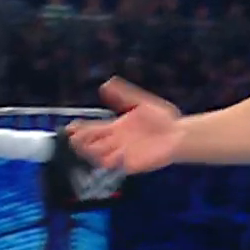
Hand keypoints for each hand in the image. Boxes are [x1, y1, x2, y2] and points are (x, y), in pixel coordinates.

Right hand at [66, 77, 183, 174]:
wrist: (179, 133)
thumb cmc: (161, 118)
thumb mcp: (141, 102)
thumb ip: (124, 94)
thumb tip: (106, 84)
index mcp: (115, 127)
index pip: (91, 129)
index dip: (79, 129)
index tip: (70, 126)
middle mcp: (115, 141)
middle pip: (90, 144)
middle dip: (81, 142)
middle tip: (74, 138)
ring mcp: (122, 154)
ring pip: (99, 156)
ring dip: (92, 153)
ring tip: (88, 146)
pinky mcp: (132, 164)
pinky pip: (117, 166)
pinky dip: (113, 161)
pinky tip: (114, 153)